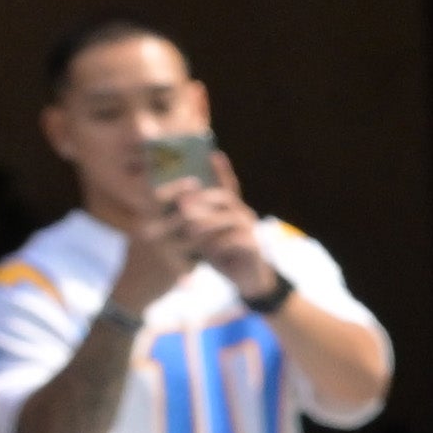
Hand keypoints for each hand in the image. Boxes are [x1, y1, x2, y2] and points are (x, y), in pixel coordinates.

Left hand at [157, 156, 283, 297]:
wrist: (246, 278)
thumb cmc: (222, 253)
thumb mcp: (205, 235)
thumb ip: (195, 222)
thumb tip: (179, 208)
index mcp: (230, 208)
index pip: (227, 185)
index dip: (222, 170)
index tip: (213, 154)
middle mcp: (242, 214)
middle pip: (224, 198)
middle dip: (202, 200)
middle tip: (182, 205)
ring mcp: (250, 229)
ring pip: (230, 218)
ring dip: (208, 223)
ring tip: (191, 230)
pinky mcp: (253, 247)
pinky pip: (237, 240)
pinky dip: (220, 244)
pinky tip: (209, 251)